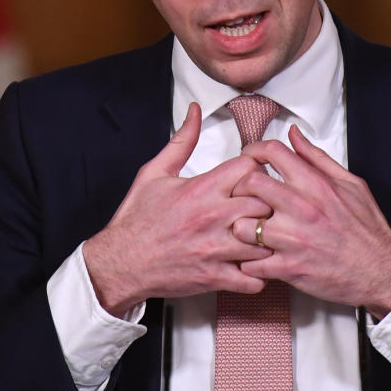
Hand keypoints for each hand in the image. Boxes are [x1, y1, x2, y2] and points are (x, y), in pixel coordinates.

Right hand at [82, 103, 273, 315]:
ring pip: (266, 241)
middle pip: (266, 202)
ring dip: (269, 239)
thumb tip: (194, 112)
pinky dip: (260, 274)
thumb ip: (182, 141)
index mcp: (202, 189)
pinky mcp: (216, 278)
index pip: (250, 169)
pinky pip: (255, 279)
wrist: (121, 262)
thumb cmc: (138, 219)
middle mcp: (213, 218)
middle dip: (269, 203)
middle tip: (264, 207)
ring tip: (264, 236)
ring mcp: (216, 250)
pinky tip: (254, 264)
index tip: (253, 177)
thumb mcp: (155, 172)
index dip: (256, 170)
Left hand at [231, 125, 390, 318]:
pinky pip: (250, 263)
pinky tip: (257, 258)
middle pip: (249, 184)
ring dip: (241, 229)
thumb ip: (316, 158)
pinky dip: (248, 262)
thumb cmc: (366, 229)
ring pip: (242, 226)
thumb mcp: (350, 184)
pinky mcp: (289, 268)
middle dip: (241, 189)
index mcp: (316, 185)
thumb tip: (294, 135)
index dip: (254, 151)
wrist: (381, 271)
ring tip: (248, 232)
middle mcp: (302, 208)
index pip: (273, 152)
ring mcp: (293, 239)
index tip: (249, 158)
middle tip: (243, 198)